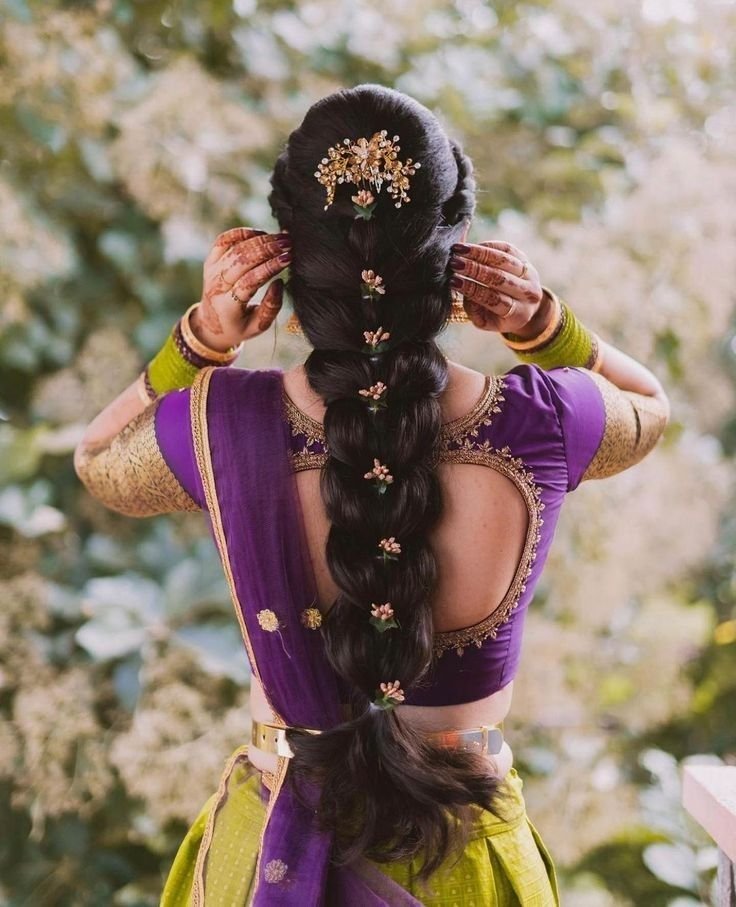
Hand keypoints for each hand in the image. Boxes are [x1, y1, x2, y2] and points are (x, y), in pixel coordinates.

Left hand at [192, 226, 291, 349]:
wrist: (211, 324)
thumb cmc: (239, 326)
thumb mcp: (258, 326)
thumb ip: (271, 307)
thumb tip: (279, 282)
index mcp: (227, 306)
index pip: (250, 281)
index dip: (269, 268)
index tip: (288, 259)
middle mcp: (216, 286)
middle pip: (241, 260)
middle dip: (267, 249)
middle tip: (288, 243)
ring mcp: (211, 271)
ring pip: (234, 248)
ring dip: (259, 240)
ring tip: (281, 238)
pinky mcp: (210, 260)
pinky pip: (224, 240)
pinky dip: (242, 233)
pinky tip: (260, 234)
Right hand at [449, 240, 543, 335]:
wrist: (524, 304)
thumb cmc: (499, 316)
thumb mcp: (487, 323)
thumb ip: (475, 313)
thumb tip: (467, 295)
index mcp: (519, 313)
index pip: (493, 299)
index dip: (473, 290)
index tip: (454, 282)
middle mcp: (527, 293)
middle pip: (499, 278)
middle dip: (474, 269)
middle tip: (454, 263)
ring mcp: (529, 273)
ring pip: (503, 260)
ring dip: (478, 254)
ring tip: (459, 250)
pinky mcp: (524, 257)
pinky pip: (506, 248)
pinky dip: (487, 246)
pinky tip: (470, 247)